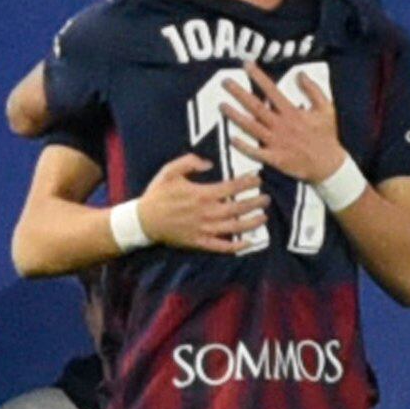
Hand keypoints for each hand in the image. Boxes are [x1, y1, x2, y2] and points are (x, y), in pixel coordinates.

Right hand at [136, 152, 268, 254]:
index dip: (247, 183)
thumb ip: (189, 161)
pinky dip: (237, 246)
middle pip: (238, 208)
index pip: (232, 187)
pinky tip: (249, 242)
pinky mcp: (199, 242)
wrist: (143, 220)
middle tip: (266, 199)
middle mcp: (207, 213)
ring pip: (234, 227)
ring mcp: (204, 229)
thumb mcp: (169, 171)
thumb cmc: (157, 194)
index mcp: (202, 194)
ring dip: (252, 223)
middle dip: (255, 203)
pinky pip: (222, 246)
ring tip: (263, 217)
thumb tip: (209, 163)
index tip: (257, 179)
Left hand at [222, 61, 345, 183]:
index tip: (246, 65)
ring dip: (235, 116)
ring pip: (252, 127)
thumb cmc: (327, 135)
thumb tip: (300, 74)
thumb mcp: (326, 109)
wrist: (329, 164)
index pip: (272, 90)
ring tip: (221, 105)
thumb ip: (313, 90)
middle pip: (256, 106)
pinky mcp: (274, 158)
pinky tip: (231, 138)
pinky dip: (244, 146)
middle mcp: (281, 125)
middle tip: (224, 82)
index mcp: (292, 112)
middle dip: (239, 93)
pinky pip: (256, 152)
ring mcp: (276, 142)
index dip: (258, 77)